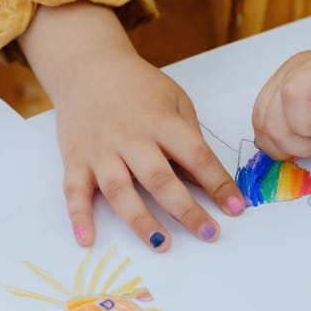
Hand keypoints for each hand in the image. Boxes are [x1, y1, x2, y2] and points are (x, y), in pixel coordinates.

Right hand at [19, 1, 245, 251]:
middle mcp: (131, 138)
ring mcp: (100, 151)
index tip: (236, 207)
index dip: (219, 183)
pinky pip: (74, 191)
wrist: (88, 66)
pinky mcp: (75, 159)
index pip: (196, 156)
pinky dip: (79, 217)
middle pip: (160, 179)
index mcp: (161, 122)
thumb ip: (189, 137)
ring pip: (120, 191)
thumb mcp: (175, 100)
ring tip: (162, 244)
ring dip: (141, 220)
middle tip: (209, 234)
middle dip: (186, 210)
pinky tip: (87, 241)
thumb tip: (204, 180)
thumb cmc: (139, 86)